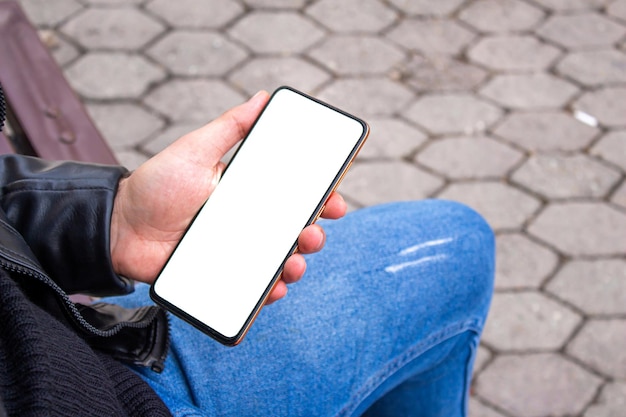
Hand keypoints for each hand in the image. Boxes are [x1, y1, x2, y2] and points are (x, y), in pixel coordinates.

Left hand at [110, 91, 346, 303]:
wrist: (120, 228)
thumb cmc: (158, 185)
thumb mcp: (196, 150)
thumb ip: (231, 127)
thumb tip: (262, 97)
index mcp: (248, 193)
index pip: (293, 196)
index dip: (320, 199)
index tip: (335, 201)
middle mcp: (248, 223)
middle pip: (293, 232)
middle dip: (313, 234)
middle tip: (312, 233)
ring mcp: (236, 252)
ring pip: (279, 262)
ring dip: (297, 264)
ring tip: (293, 264)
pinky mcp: (222, 277)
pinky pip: (253, 289)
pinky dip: (269, 292)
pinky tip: (273, 288)